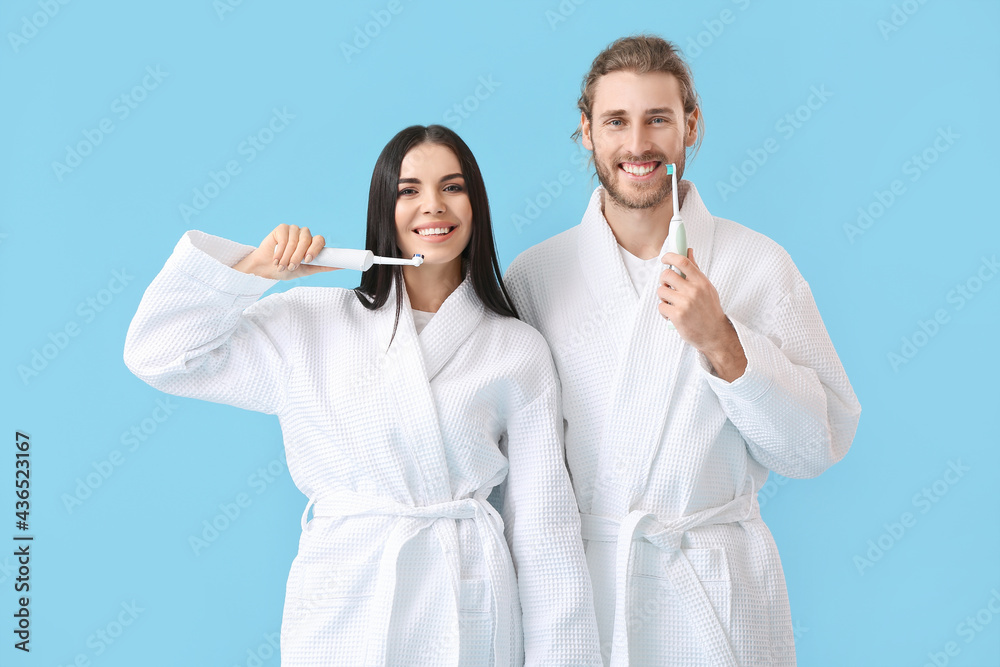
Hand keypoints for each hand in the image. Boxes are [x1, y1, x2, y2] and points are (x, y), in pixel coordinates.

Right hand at [233, 224, 337, 279]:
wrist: (266, 269)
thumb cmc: (287, 269)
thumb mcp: (307, 270)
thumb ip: (323, 266)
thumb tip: (341, 265)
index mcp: (312, 244)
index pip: (320, 240)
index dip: (315, 249)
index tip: (308, 260)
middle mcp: (304, 235)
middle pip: (307, 240)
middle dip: (299, 256)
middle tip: (292, 266)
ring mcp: (293, 230)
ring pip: (295, 241)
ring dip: (288, 256)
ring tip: (282, 266)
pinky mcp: (281, 228)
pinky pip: (284, 238)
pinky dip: (280, 251)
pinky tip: (275, 259)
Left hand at [656, 248, 746, 380]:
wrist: (715, 334)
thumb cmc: (710, 310)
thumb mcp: (707, 288)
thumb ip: (695, 270)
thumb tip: (688, 251)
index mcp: (701, 282)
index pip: (683, 262)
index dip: (670, 257)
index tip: (664, 258)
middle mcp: (693, 291)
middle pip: (666, 274)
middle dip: (663, 280)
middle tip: (668, 286)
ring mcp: (685, 303)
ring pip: (661, 291)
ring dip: (663, 297)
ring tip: (672, 303)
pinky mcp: (677, 315)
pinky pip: (661, 306)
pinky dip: (664, 311)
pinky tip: (672, 315)